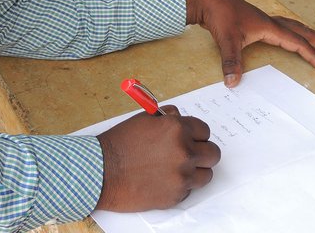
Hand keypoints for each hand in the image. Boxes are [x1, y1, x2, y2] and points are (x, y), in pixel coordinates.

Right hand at [96, 106, 220, 210]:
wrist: (102, 171)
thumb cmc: (120, 144)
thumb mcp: (144, 119)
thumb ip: (168, 118)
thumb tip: (180, 118)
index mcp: (176, 128)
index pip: (205, 130)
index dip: (197, 134)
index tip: (192, 139)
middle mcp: (184, 150)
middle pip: (212, 153)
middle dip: (202, 152)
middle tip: (190, 154)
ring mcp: (182, 175)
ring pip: (207, 174)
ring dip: (195, 171)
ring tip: (178, 169)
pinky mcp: (177, 195)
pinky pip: (190, 190)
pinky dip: (181, 186)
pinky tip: (164, 180)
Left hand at [184, 0, 314, 86]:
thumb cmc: (219, 15)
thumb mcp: (226, 40)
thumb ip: (231, 62)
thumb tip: (233, 83)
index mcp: (269, 27)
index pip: (297, 43)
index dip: (312, 55)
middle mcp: (271, 22)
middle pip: (303, 32)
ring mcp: (264, 20)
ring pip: (295, 27)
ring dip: (311, 35)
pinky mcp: (256, 20)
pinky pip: (284, 27)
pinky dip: (295, 32)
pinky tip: (292, 36)